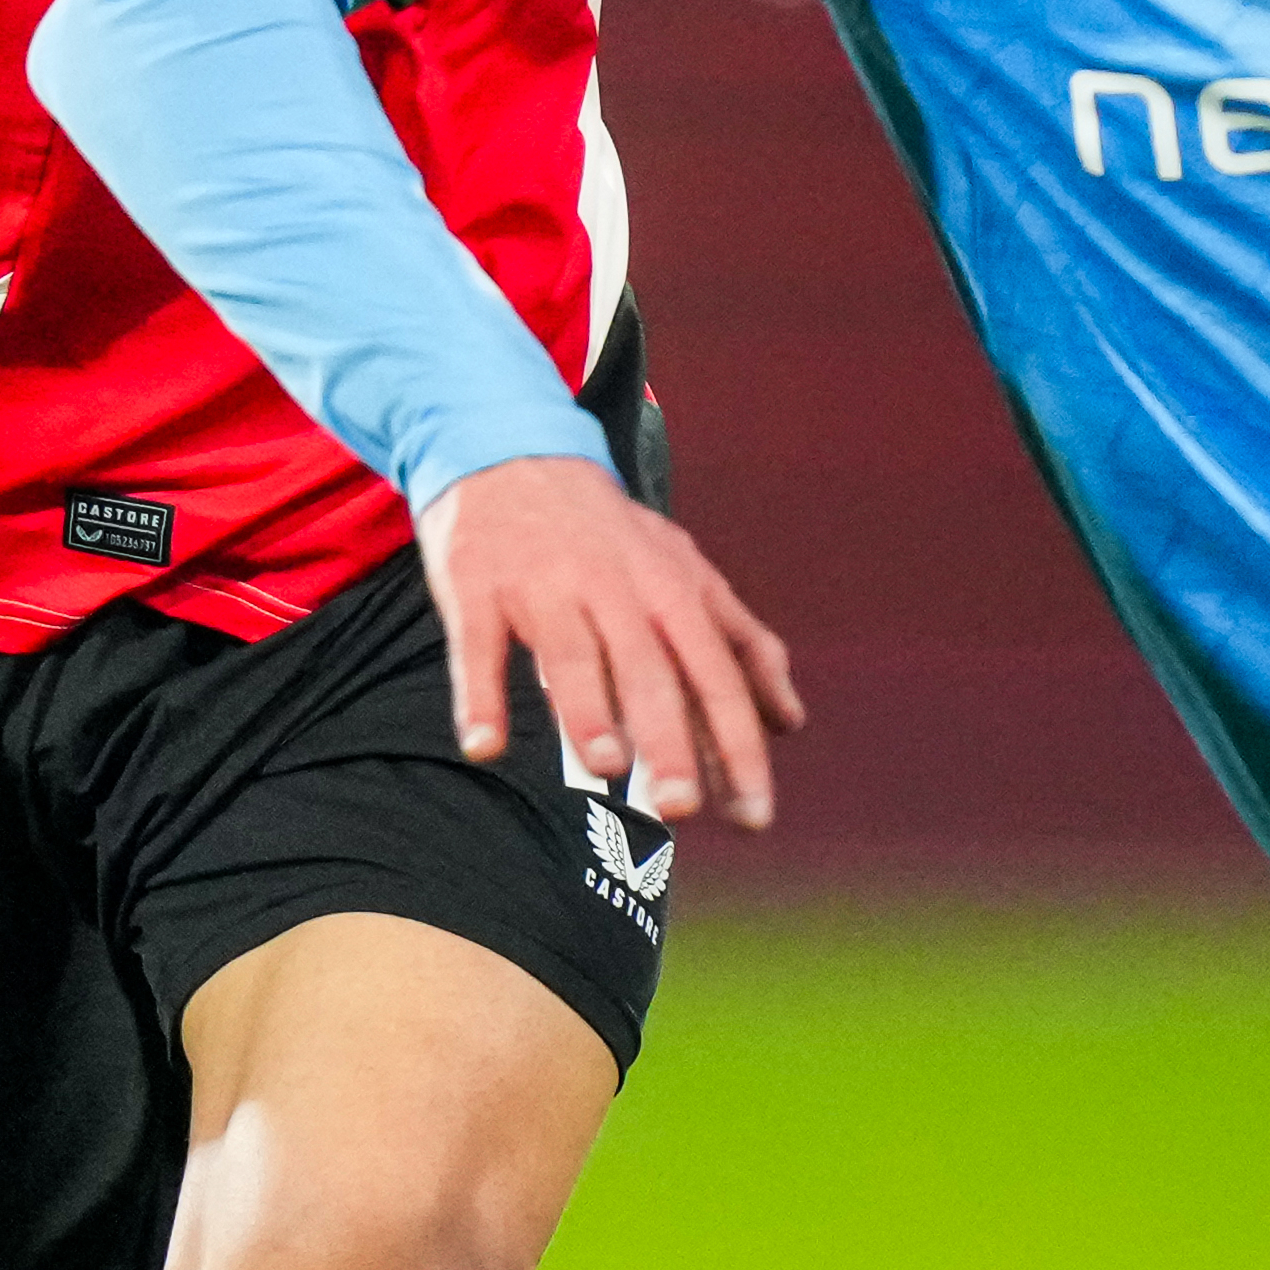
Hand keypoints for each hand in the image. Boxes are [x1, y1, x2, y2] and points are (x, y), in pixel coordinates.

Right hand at [419, 451, 804, 829]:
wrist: (511, 452)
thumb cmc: (609, 533)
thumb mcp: (688, 572)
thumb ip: (742, 644)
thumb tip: (790, 721)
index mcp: (673, 591)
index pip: (717, 677)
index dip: (738, 747)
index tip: (754, 817)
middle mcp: (615, 588)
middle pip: (649, 672)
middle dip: (669, 740)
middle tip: (681, 807)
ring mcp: (544, 587)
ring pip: (571, 656)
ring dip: (587, 713)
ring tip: (606, 769)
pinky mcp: (478, 588)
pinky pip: (478, 647)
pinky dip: (479, 696)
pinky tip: (484, 746)